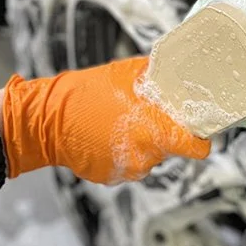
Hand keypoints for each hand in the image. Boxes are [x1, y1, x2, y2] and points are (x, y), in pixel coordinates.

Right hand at [0, 58, 209, 183]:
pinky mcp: (111, 177)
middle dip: (163, 134)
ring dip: (141, 144)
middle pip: (170, 150)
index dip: (201, 141)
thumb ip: (156, 77)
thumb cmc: (85, 94)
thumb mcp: (125, 75)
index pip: (195, 148)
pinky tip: (107, 136)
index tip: (201, 133)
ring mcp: (126, 169)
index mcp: (153, 132)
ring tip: (119, 124)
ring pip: (148, 157)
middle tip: (147, 116)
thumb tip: (178, 68)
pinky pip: (127, 164)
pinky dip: (122, 152)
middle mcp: (144, 157)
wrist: (44, 121)